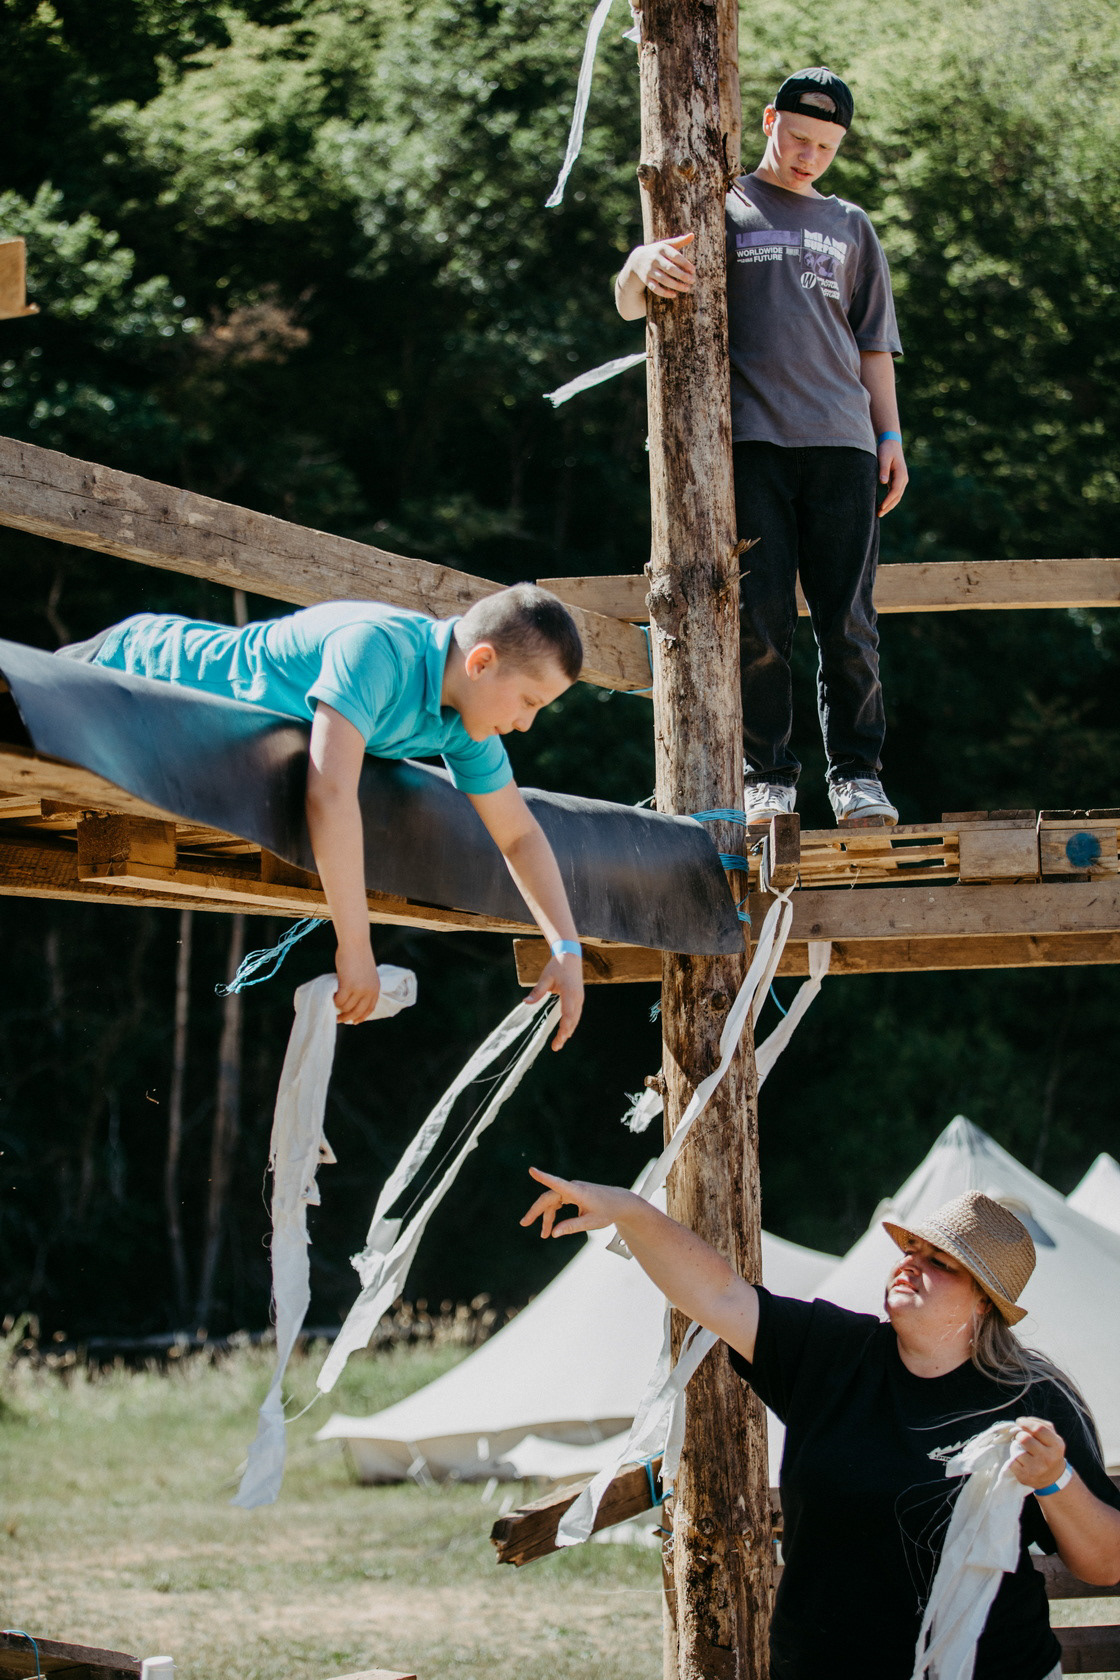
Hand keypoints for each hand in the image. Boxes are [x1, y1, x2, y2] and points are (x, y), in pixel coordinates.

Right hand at [334, 945, 379, 1024]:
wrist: (355, 944)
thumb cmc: (358, 956)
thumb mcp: (366, 974)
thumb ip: (363, 986)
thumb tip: (352, 1001)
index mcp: (376, 989)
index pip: (370, 1009)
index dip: (361, 1017)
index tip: (354, 1021)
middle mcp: (369, 991)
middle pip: (357, 1012)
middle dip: (347, 1018)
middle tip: (339, 1019)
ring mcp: (359, 989)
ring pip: (346, 1007)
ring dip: (339, 1008)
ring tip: (333, 1004)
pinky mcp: (348, 985)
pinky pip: (339, 1001)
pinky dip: (334, 1001)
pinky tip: (331, 997)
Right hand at [520, 1167, 634, 1236]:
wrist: (620, 1202)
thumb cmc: (607, 1211)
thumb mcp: (591, 1223)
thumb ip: (572, 1227)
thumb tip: (553, 1233)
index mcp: (577, 1192)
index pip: (557, 1183)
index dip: (543, 1177)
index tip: (532, 1170)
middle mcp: (572, 1188)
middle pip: (548, 1198)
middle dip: (536, 1212)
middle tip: (524, 1223)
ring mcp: (572, 1190)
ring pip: (552, 1202)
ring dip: (546, 1217)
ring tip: (543, 1235)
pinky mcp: (573, 1193)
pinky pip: (557, 1202)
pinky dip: (553, 1214)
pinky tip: (550, 1226)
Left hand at [525, 953, 583, 1049]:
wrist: (570, 956)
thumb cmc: (556, 966)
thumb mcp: (545, 978)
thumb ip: (537, 991)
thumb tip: (525, 1002)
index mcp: (569, 992)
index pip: (568, 1013)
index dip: (565, 1027)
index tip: (560, 1037)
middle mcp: (577, 997)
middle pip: (573, 1020)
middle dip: (565, 1034)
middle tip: (556, 1047)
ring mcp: (580, 998)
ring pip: (576, 1018)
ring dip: (568, 1031)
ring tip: (559, 1043)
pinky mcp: (579, 998)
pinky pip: (576, 1014)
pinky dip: (571, 1024)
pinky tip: (565, 1031)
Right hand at [629, 232, 695, 299]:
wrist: (636, 259)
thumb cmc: (657, 252)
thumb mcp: (665, 245)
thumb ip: (679, 241)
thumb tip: (692, 235)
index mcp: (661, 249)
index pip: (675, 256)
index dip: (685, 264)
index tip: (693, 270)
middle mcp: (654, 259)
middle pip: (670, 269)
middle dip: (682, 276)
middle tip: (692, 281)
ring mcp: (649, 270)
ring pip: (664, 279)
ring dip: (676, 285)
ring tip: (686, 288)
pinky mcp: (645, 280)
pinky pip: (655, 288)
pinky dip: (664, 293)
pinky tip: (674, 294)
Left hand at [877, 439, 908, 515]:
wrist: (891, 443)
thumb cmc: (886, 449)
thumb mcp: (883, 457)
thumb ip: (883, 469)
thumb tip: (883, 482)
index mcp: (901, 473)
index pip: (895, 490)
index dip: (888, 500)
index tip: (881, 507)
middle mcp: (903, 478)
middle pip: (897, 496)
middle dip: (888, 506)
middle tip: (878, 514)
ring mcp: (901, 480)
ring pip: (896, 496)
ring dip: (889, 505)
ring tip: (879, 513)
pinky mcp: (897, 481)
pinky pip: (894, 493)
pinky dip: (889, 501)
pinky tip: (881, 506)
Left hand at [1009, 1417, 1068, 1489]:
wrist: (1054, 1478)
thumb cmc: (1049, 1451)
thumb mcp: (1052, 1436)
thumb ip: (1040, 1424)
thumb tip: (1021, 1421)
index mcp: (1056, 1446)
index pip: (1038, 1429)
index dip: (1026, 1423)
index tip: (1020, 1422)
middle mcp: (1048, 1458)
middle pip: (1024, 1438)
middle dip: (1019, 1434)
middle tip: (1020, 1436)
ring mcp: (1036, 1469)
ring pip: (1016, 1450)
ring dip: (1016, 1447)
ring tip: (1021, 1448)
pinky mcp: (1025, 1477)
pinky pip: (1011, 1462)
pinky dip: (1013, 1459)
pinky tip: (1020, 1460)